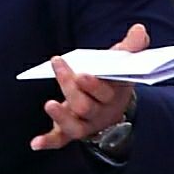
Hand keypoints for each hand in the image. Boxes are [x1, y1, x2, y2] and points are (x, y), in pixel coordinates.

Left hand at [32, 23, 144, 150]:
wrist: (112, 105)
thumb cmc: (113, 78)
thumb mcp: (123, 61)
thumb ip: (132, 46)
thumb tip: (139, 29)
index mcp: (115, 95)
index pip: (106, 92)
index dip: (94, 85)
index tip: (83, 73)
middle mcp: (101, 113)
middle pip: (86, 107)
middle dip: (72, 89)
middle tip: (60, 67)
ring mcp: (85, 124)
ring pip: (75, 126)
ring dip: (61, 117)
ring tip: (49, 104)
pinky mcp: (70, 131)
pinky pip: (60, 140)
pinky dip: (48, 142)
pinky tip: (34, 143)